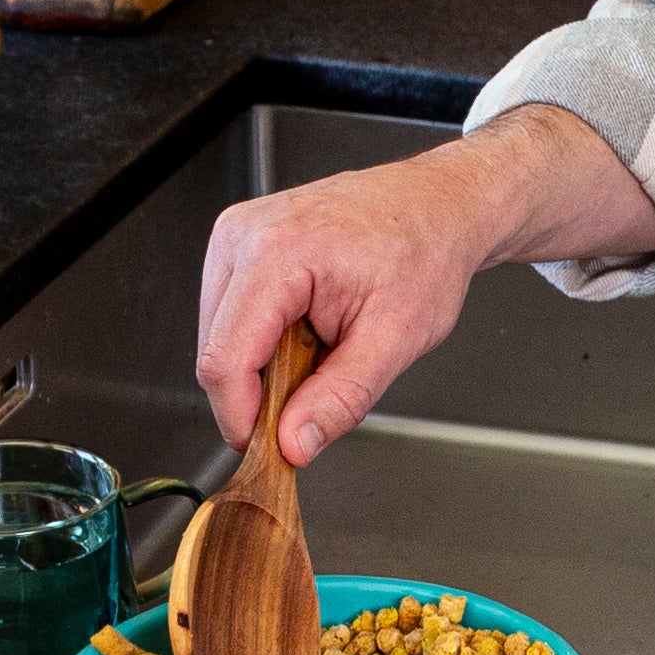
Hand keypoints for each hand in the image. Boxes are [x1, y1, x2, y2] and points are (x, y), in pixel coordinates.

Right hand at [195, 103, 654, 462]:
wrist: (438, 204)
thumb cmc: (425, 251)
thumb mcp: (396, 338)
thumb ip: (341, 397)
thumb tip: (295, 443)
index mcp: (275, 252)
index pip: (225, 359)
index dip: (242, 418)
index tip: (272, 450)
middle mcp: (242, 236)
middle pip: (216, 352)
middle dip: (258, 391)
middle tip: (319, 392)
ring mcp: (235, 235)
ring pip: (218, 338)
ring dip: (261, 365)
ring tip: (319, 347)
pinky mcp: (238, 244)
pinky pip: (230, 316)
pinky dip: (263, 340)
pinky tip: (305, 328)